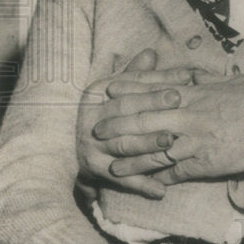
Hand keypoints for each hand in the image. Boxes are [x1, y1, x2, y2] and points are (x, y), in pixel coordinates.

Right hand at [76, 49, 192, 197]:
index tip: (181, 83)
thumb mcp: (113, 89)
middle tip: (178, 107)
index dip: (156, 84)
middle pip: (126, 113)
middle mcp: (92, 121)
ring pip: (124, 146)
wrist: (62, 145)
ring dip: (148, 146)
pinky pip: (121, 179)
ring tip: (171, 144)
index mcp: (97, 95)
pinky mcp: (96, 172)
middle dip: (153, 109)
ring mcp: (92, 148)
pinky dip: (142, 185)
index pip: (130, 86)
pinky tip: (162, 190)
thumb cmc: (101, 111)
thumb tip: (152, 53)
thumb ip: (136, 74)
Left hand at [95, 74, 243, 184]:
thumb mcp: (232, 80)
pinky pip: (174, 173)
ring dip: (128, 159)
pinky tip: (146, 185)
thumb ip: (211, 80)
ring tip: (111, 166)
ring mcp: (192, 141)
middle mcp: (186, 116)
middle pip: (141, 122)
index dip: (128, 90)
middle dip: (117, 126)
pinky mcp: (202, 163)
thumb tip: (199, 76)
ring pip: (151, 151)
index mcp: (193, 93)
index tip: (109, 89)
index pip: (151, 90)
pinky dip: (158, 179)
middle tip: (97, 131)